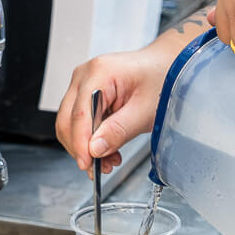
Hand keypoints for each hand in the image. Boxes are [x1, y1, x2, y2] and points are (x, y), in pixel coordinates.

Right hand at [55, 45, 172, 174]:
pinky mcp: (86, 95)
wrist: (167, 66)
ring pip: (70, 124)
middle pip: (67, 120)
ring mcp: (82, 85)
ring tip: (109, 160)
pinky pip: (79, 123)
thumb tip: (95, 149)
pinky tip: (107, 149)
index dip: (80, 143)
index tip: (87, 164)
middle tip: (100, 168)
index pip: (79, 114)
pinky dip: (90, 140)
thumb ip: (119, 131)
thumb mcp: (145, 110)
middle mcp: (84, 76)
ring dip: (86, 147)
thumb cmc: (161, 78)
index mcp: (99, 73)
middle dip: (82, 148)